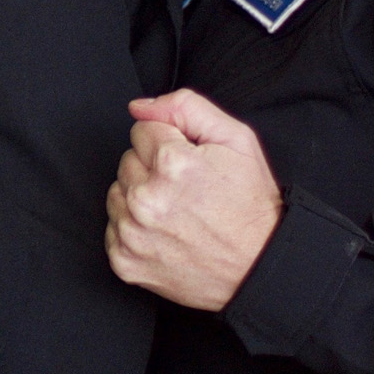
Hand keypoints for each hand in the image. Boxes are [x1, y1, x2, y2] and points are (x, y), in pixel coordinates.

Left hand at [104, 89, 284, 310]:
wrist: (260, 265)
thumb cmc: (251, 205)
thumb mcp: (236, 139)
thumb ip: (186, 108)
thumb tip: (140, 108)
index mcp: (172, 163)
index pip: (142, 129)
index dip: (169, 142)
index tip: (189, 163)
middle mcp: (146, 199)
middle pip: (127, 160)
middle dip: (153, 169)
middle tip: (187, 190)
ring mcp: (132, 232)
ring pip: (117, 192)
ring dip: (140, 196)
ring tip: (177, 211)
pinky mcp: (124, 260)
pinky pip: (113, 226)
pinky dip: (134, 227)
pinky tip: (165, 232)